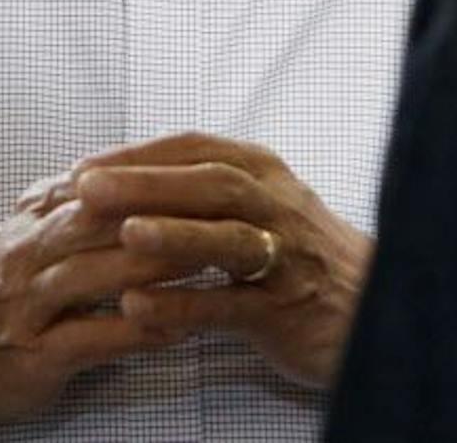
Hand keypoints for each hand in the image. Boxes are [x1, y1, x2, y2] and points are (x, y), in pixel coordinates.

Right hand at [0, 167, 189, 441]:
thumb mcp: (39, 230)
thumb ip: (88, 201)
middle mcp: (29, 250)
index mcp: (38, 214)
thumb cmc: (10, 290)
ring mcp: (28, 302)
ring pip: (96, 274)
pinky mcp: (32, 353)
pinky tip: (177, 329)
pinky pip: (90, 337)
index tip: (211, 175)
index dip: (158, 177)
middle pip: (102, 220)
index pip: (103, 182)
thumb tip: (154, 167)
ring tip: (211, 265)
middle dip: (165, 215)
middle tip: (224, 214)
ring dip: (157, 269)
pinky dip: (136, 331)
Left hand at [73, 132, 370, 387]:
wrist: (373, 306)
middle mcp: (275, 204)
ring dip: (174, 235)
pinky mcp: (286, 309)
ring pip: (226, 239)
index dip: (136, 154)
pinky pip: (231, 306)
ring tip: (125, 235)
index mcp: (262, 170)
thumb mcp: (258, 202)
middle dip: (145, 182)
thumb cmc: (299, 253)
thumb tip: (124, 171)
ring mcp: (285, 256)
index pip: (194, 148)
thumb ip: (203, 185)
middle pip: (208, 182)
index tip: (83, 165)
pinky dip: (185, 306)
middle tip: (86, 188)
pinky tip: (140, 309)